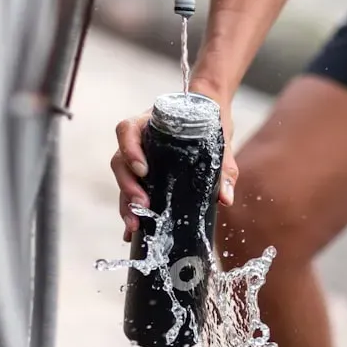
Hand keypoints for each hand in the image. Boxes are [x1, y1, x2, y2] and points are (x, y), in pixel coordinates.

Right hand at [110, 79, 238, 241]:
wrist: (212, 115)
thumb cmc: (212, 123)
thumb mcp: (220, 143)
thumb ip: (224, 168)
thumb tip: (225, 198)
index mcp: (150, 124)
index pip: (127, 130)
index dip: (130, 150)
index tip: (143, 170)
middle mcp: (139, 140)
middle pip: (120, 161)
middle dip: (127, 186)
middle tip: (142, 206)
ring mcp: (139, 157)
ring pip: (123, 179)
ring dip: (126, 202)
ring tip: (135, 224)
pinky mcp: (144, 175)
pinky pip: (131, 190)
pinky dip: (131, 210)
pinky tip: (133, 231)